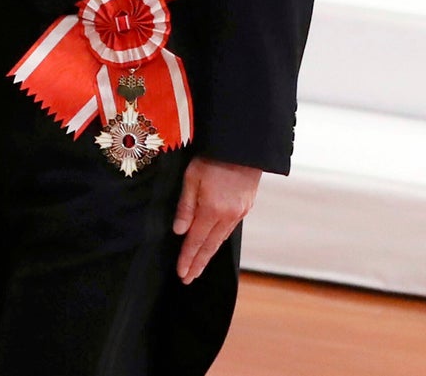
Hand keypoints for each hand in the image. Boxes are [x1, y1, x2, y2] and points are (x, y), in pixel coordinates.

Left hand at [172, 156, 260, 284]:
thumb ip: (186, 206)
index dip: (188, 258)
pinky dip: (220, 240)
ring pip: (221, 240)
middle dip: (198, 263)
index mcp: (212, 210)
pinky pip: (230, 230)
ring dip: (209, 254)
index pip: (196, 241)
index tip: (182, 272)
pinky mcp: (246, 207)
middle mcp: (228, 216)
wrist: (243, 147)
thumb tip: (179, 231)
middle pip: (210, 246)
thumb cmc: (214, 157)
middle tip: (188, 278)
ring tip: (199, 266)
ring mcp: (239, 213)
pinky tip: (214, 243)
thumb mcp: (192, 178)